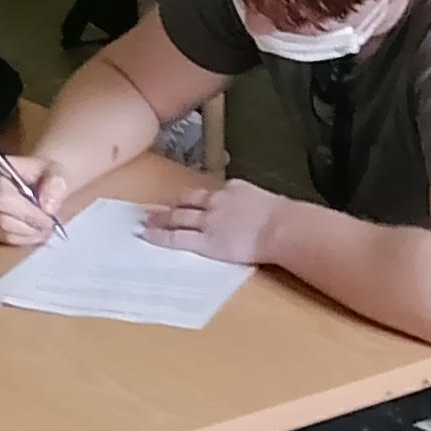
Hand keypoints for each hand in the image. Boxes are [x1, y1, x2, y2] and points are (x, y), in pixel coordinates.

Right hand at [0, 153, 62, 246]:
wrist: (42, 177)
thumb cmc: (47, 172)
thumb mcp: (59, 171)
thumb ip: (56, 185)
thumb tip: (48, 207)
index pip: (3, 199)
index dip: (28, 214)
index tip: (49, 219)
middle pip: (2, 219)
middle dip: (30, 226)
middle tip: (50, 225)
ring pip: (4, 232)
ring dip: (29, 234)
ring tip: (45, 228)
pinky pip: (3, 239)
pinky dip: (23, 238)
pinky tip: (35, 231)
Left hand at [145, 176, 283, 265]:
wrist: (281, 227)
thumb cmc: (284, 217)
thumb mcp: (269, 202)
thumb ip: (256, 203)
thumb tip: (260, 210)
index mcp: (234, 189)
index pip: (209, 192)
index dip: (194, 197)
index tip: (186, 200)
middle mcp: (216, 201)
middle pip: (187, 200)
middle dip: (171, 204)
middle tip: (155, 207)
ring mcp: (207, 221)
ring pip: (177, 216)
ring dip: (161, 218)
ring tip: (147, 220)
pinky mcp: (204, 240)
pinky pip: (176, 236)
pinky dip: (160, 235)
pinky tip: (148, 235)